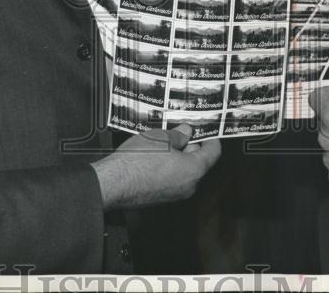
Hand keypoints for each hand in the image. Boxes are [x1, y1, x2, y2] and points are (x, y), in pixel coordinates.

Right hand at [92, 124, 220, 209]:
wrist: (114, 183)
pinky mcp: (161, 198)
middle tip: (181, 132)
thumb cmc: (138, 161)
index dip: (211, 138)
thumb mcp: (162, 137)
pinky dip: (168, 168)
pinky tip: (155, 157)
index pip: (214, 153)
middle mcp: (189, 187)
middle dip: (191, 146)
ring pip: (184, 172)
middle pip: (199, 163)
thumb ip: (179, 134)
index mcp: (195, 171)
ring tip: (164, 143)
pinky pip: (172, 180)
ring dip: (178, 157)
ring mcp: (175, 195)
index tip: (207, 130)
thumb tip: (186, 133)